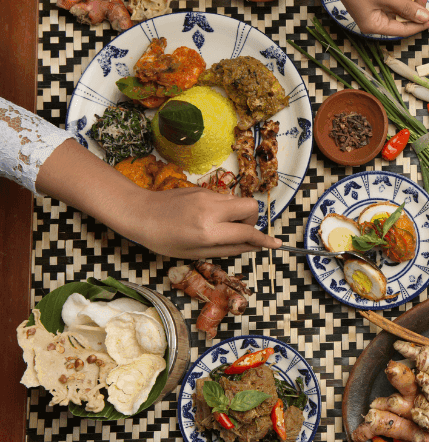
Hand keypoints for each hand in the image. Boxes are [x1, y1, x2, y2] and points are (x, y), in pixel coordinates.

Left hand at [128, 187, 281, 258]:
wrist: (140, 213)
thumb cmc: (163, 240)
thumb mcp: (194, 252)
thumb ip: (227, 249)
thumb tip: (251, 247)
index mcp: (209, 231)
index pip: (246, 233)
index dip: (264, 240)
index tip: (276, 244)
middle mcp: (212, 210)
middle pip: (251, 207)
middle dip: (252, 220)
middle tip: (239, 231)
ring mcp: (208, 196)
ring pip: (238, 201)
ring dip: (238, 214)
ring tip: (219, 225)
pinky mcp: (203, 189)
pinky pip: (224, 198)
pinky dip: (224, 209)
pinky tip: (206, 217)